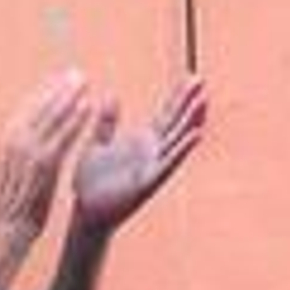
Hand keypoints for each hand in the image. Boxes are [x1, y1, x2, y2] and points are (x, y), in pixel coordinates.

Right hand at [0, 70, 92, 246]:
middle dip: (58, 87)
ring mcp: (29, 150)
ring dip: (70, 96)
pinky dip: (77, 119)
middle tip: (75, 73)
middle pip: (39, 106)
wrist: (3, 229)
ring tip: (84, 82)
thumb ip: (13, 154)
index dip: (43, 92)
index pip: (26, 109)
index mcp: (3, 141)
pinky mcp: (45, 163)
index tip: (57, 80)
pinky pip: (64, 135)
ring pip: (53, 116)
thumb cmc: (6, 206)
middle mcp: (14, 140)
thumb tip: (20, 141)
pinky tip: (89, 107)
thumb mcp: (3, 173)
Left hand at [71, 75, 206, 236]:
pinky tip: (195, 135)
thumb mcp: (98, 143)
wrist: (86, 211)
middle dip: (188, 102)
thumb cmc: (93, 181)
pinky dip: (181, 149)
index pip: (165, 115)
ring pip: (176, 140)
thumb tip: (111, 95)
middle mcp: (151, 153)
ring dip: (190, 121)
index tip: (191, 78)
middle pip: (175, 123)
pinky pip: (167, 163)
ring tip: (203, 102)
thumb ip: (107, 122)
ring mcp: (152, 167)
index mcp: (141, 142)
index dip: (178, 97)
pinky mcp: (148, 181)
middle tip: (202, 80)